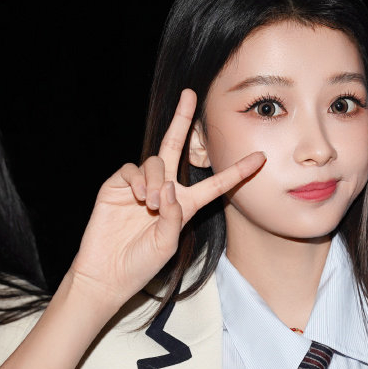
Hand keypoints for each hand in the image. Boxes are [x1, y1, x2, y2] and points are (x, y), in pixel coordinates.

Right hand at [69, 89, 264, 311]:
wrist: (107, 273)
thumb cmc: (140, 264)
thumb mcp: (166, 245)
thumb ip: (174, 218)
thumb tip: (170, 188)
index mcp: (185, 205)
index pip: (215, 184)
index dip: (237, 171)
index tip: (261, 159)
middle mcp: (164, 190)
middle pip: (176, 147)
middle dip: (182, 119)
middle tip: (190, 95)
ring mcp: (140, 186)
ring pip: (155, 161)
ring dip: (158, 178)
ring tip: (154, 203)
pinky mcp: (117, 186)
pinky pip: (132, 170)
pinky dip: (139, 180)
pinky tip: (141, 198)